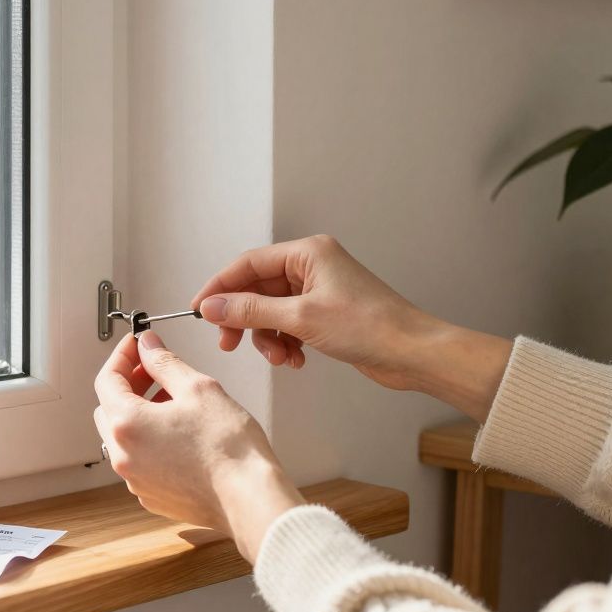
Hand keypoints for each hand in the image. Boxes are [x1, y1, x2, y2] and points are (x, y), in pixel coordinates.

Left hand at [93, 331, 303, 562]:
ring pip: (124, 436)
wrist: (248, 498)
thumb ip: (165, 362)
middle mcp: (123, 456)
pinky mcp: (152, 496)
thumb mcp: (198, 388)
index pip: (107, 379)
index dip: (122, 355)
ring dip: (139, 412)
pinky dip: (150, 440)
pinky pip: (139, 460)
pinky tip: (178, 432)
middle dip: (129, 383)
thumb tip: (147, 346)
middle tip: (154, 369)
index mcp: (127, 425)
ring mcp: (135, 480)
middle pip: (109, 408)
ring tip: (172, 400)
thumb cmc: (229, 449)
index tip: (137, 344)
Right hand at [191, 235, 511, 421]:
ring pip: (272, 311)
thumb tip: (212, 306)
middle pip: (258, 289)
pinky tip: (297, 359)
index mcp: (308, 252)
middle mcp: (313, 266)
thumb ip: (250, 311)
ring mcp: (320, 290)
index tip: (199, 310)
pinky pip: (290, 325)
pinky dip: (286, 342)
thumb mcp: (300, 318)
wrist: (412, 353)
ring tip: (281, 357)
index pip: (248, 264)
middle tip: (230, 343)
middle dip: (244, 319)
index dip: (220, 287)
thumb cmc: (370, 327)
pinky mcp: (327, 313)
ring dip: (269, 338)